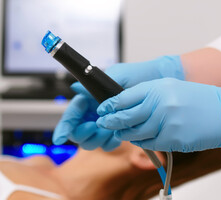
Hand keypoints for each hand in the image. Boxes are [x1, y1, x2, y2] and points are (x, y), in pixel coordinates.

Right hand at [53, 55, 183, 150]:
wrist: (159, 82)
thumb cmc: (138, 76)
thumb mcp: (117, 76)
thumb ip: (96, 84)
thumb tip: (76, 88)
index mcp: (90, 98)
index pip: (71, 115)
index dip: (64, 127)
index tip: (60, 139)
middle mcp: (95, 112)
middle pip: (78, 132)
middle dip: (84, 134)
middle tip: (96, 127)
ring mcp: (106, 123)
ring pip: (91, 141)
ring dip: (98, 139)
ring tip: (111, 131)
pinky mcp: (118, 130)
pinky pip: (107, 144)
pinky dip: (110, 143)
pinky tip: (118, 136)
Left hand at [96, 78, 220, 155]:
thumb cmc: (198, 99)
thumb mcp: (170, 87)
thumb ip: (147, 94)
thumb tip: (123, 103)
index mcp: (157, 88)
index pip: (124, 97)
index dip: (110, 105)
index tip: (102, 109)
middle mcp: (159, 104)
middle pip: (125, 116)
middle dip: (110, 121)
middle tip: (103, 123)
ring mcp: (166, 123)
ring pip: (135, 133)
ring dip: (124, 134)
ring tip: (119, 133)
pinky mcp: (172, 139)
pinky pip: (149, 143)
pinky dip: (141, 142)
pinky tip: (138, 139)